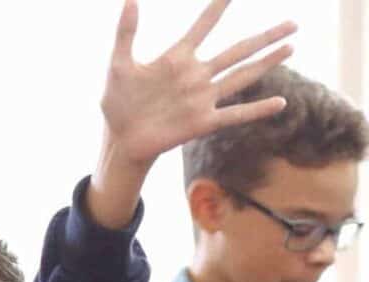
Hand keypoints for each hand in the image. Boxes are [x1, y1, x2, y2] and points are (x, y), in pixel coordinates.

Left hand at [101, 0, 294, 167]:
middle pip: (237, 50)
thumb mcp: (118, 65)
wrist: (121, 139)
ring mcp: (203, 98)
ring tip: (291, 47)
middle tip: (293, 22)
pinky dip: (257, 110)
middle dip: (265, 37)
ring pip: (242, 76)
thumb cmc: (118, 102)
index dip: (217, 8)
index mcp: (177, 59)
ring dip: (267, 63)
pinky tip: (280, 102)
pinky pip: (235, 114)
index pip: (203, 27)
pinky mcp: (203, 122)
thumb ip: (126, 33)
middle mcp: (196, 76)